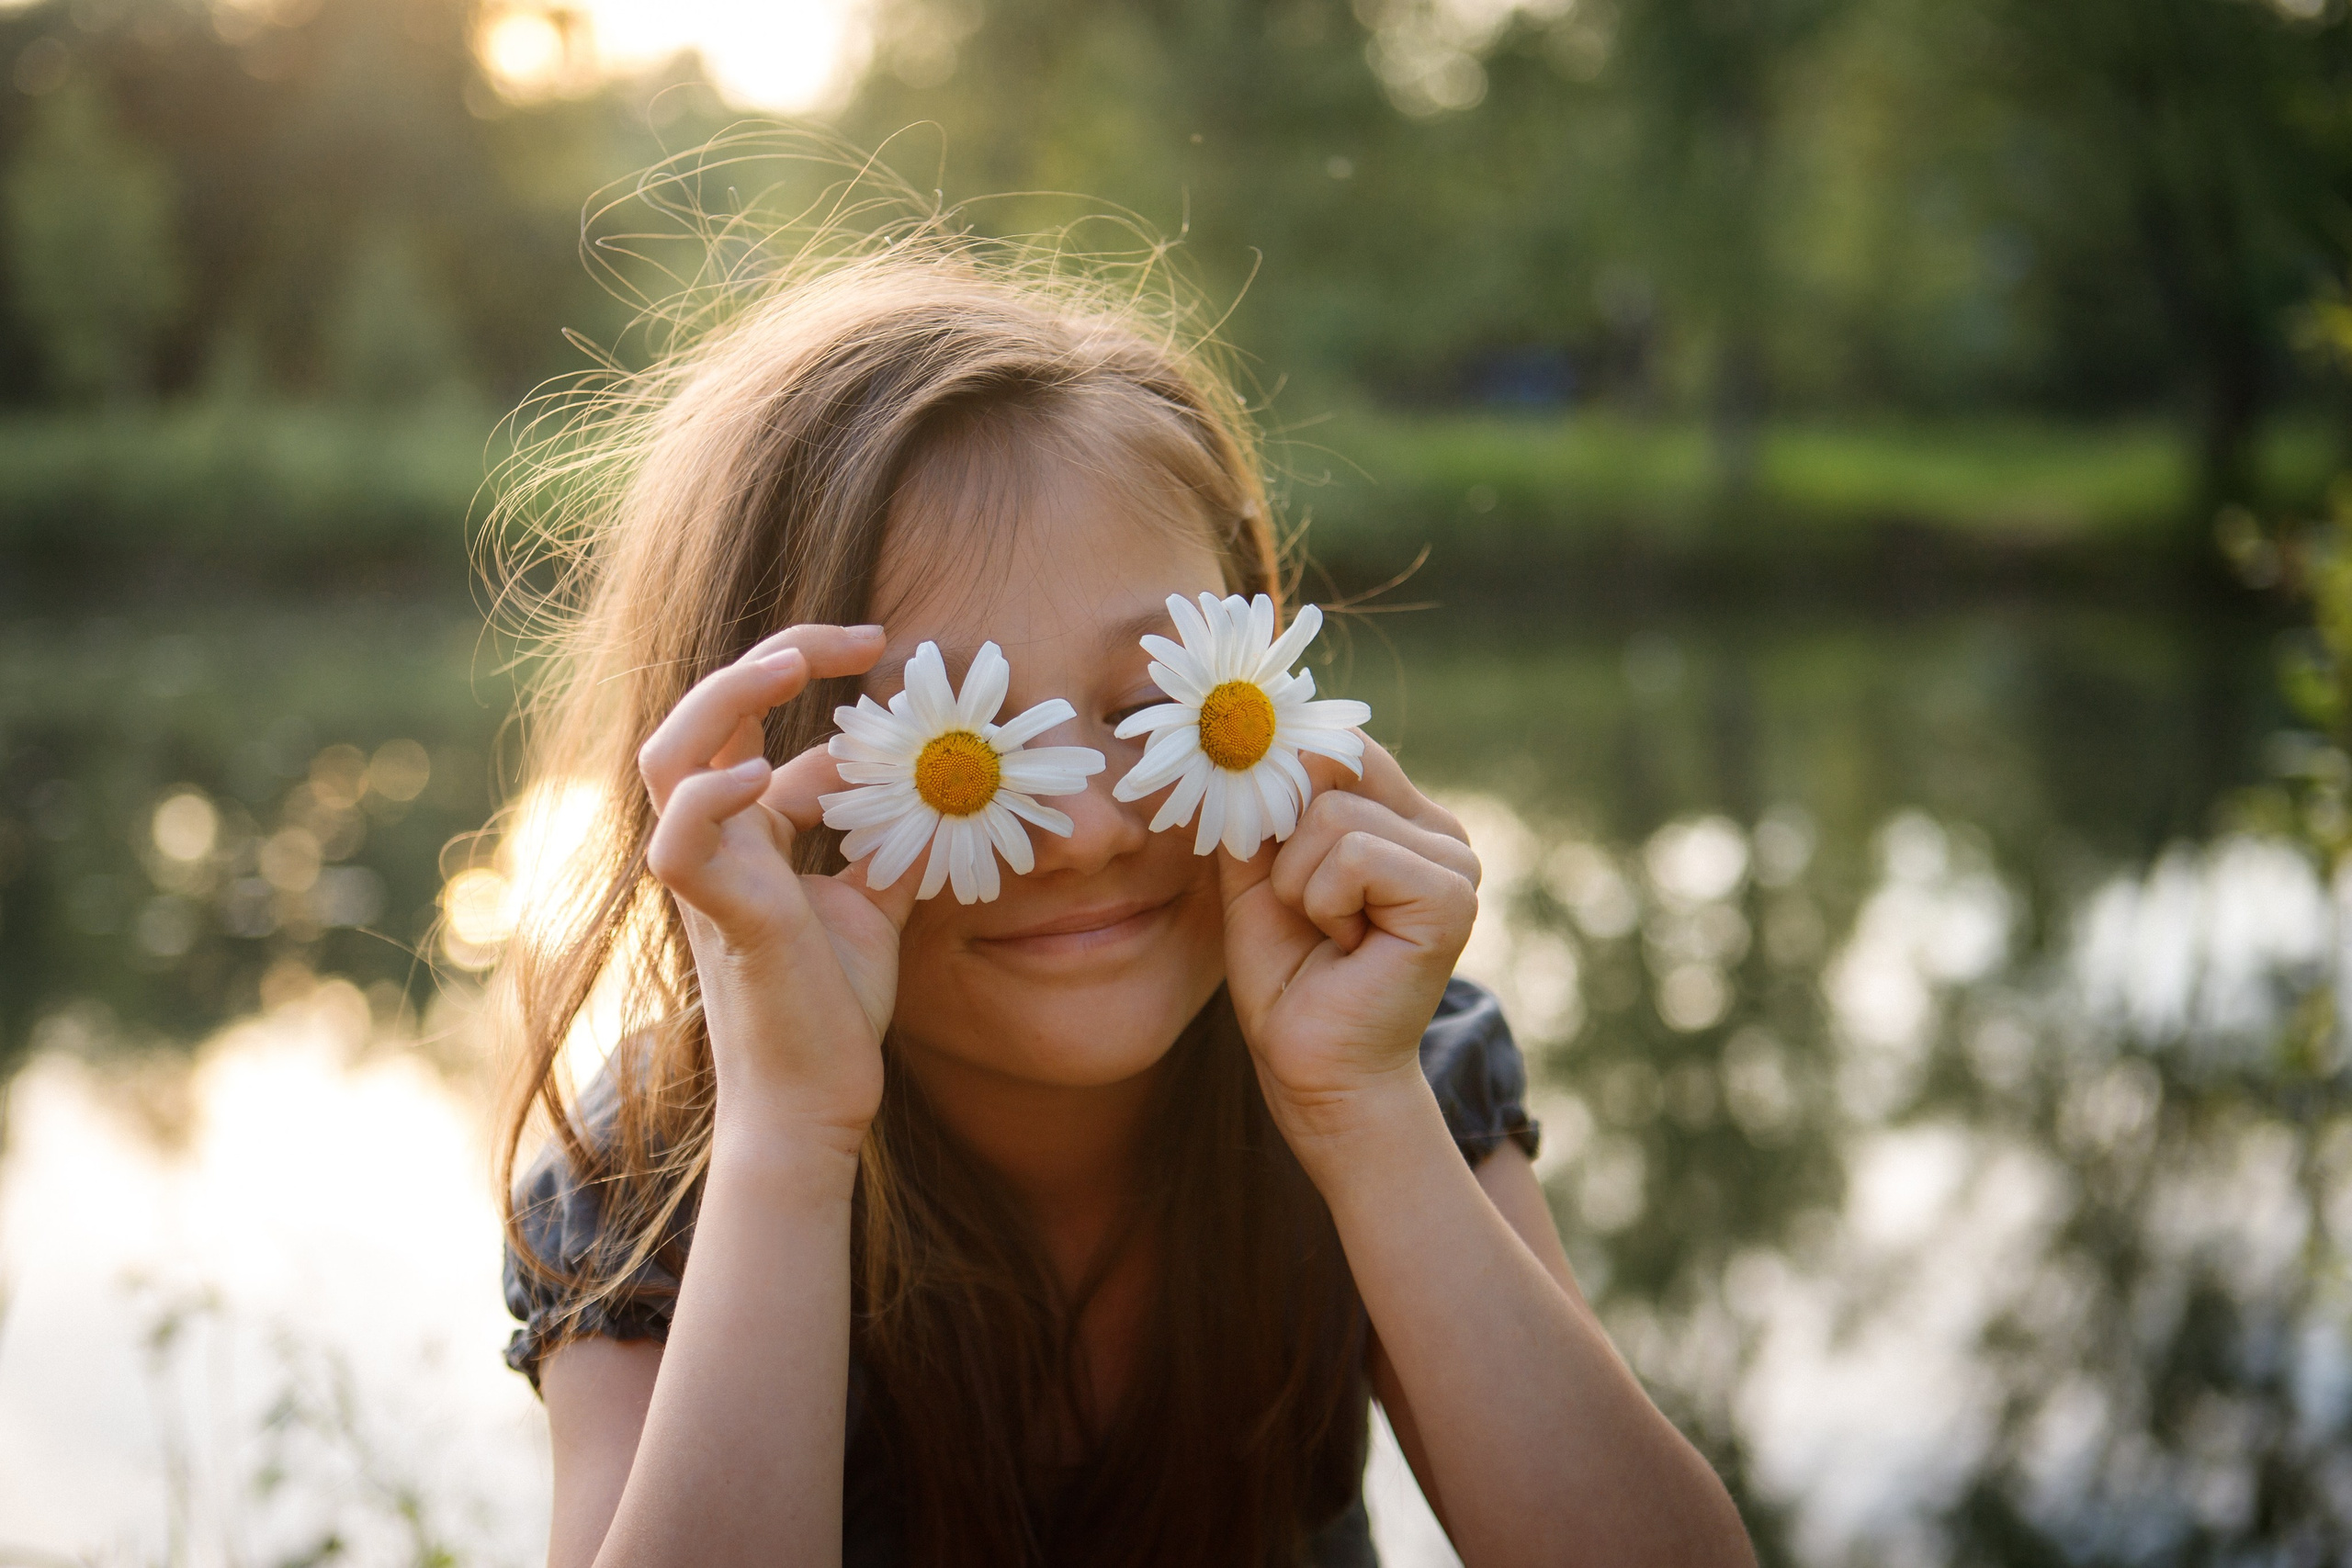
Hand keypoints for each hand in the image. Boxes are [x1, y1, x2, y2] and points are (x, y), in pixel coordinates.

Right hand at [637, 623, 920, 1148]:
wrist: (816, 1101)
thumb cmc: (832, 1009)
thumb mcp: (873, 905)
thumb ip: (888, 843)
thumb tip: (931, 785)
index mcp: (747, 834)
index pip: (755, 723)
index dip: (816, 677)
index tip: (885, 648)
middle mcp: (717, 843)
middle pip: (703, 717)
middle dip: (774, 658)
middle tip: (862, 635)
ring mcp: (710, 877)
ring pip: (672, 758)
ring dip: (727, 697)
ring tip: (796, 665)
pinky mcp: (719, 916)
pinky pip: (681, 842)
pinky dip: (713, 799)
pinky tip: (768, 776)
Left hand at [1216, 737, 1480, 1149]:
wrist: (1314, 1069)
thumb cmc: (1288, 977)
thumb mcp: (1256, 872)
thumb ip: (1257, 804)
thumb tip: (1245, 737)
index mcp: (1399, 817)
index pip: (1338, 742)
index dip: (1280, 771)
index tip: (1256, 827)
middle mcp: (1436, 830)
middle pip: (1330, 766)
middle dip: (1283, 844)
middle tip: (1305, 910)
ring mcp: (1453, 860)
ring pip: (1333, 814)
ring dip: (1299, 884)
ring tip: (1329, 933)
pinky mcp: (1451, 894)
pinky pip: (1356, 854)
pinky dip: (1325, 902)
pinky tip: (1348, 945)